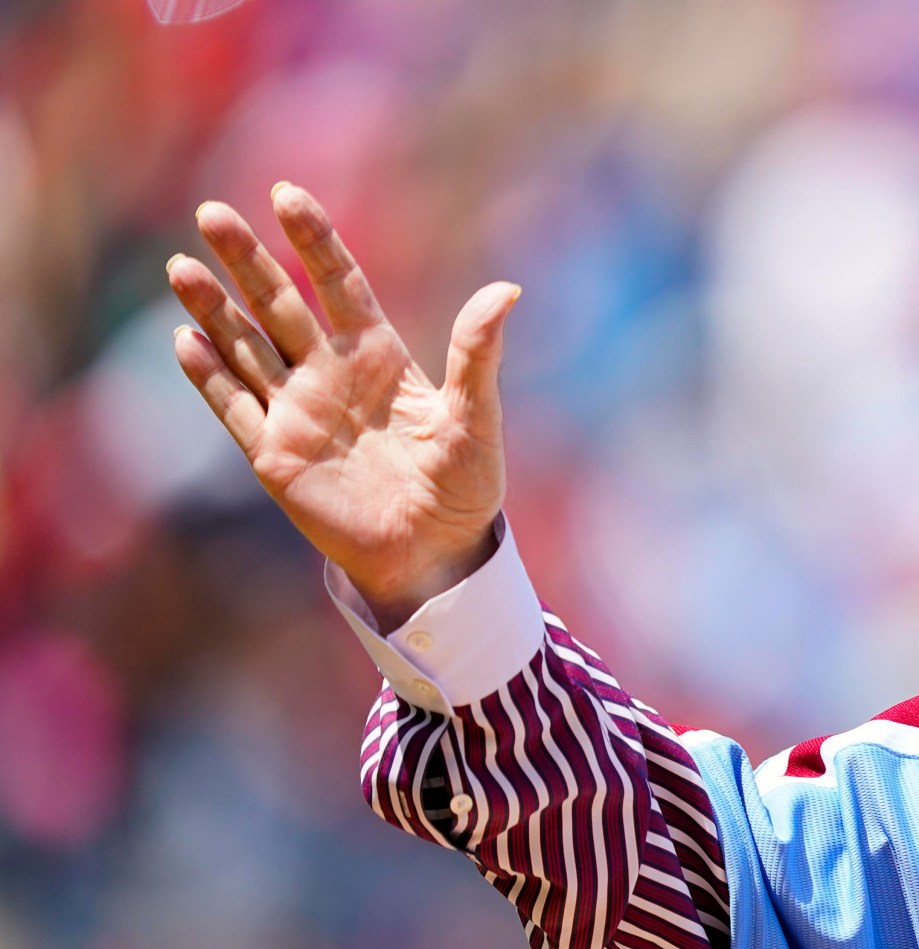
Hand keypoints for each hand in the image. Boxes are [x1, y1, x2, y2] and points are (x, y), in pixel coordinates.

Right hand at [168, 182, 520, 629]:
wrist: (434, 555)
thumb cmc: (464, 487)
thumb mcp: (476, 418)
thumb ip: (478, 354)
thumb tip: (507, 291)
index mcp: (378, 356)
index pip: (339, 283)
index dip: (314, 239)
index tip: (286, 193)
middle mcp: (329, 375)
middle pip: (280, 304)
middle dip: (247, 261)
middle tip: (213, 212)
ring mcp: (297, 412)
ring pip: (246, 347)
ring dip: (214, 309)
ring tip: (182, 266)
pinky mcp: (275, 455)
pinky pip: (235, 407)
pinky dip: (211, 375)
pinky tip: (187, 340)